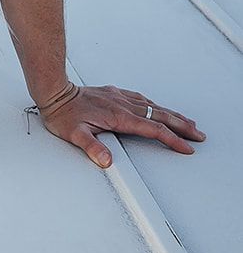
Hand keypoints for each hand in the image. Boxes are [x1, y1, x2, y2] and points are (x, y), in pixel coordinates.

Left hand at [35, 83, 205, 168]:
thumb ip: (92, 148)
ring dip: (172, 114)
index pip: (153, 129)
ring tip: (187, 122)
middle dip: (181, 126)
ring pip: (152, 106)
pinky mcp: (113, 93)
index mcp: (119, 116)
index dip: (172, 139)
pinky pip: (141, 99)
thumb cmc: (63, 114)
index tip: (186, 147)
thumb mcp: (75, 135)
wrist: (54, 91)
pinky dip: (155, 105)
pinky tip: (157, 106)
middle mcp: (122, 105)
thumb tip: (106, 161)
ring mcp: (119, 97)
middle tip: (198, 135)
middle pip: (159, 115)